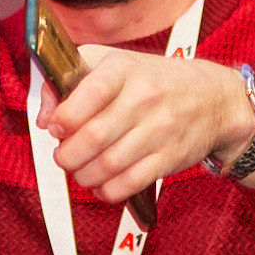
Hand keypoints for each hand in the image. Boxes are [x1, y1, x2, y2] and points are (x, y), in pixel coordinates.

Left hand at [39, 48, 254, 204]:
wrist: (212, 98)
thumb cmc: (152, 80)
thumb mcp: (111, 63)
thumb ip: (68, 81)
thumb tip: (43, 117)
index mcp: (124, 70)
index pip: (89, 93)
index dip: (64, 116)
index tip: (56, 127)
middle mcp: (144, 98)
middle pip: (93, 137)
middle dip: (67, 154)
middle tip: (64, 155)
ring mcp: (159, 130)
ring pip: (107, 165)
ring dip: (83, 175)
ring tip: (80, 170)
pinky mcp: (169, 158)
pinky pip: (129, 184)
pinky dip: (107, 191)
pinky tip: (101, 184)